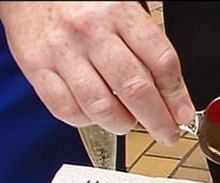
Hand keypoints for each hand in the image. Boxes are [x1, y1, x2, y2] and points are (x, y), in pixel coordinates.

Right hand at [0, 1, 193, 144]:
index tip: (182, 114)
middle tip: (167, 133)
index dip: (176, 95)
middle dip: (158, 120)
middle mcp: (91, 32)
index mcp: (121, 13)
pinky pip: (67, 110)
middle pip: (135, 89)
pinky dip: (86, 120)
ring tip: (128, 122)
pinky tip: (94, 114)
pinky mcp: (37, 68)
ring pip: (102, 107)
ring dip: (122, 124)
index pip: (161, 61)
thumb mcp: (123, 13)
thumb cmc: (83, 6)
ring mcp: (62, 51)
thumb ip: (147, 50)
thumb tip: (171, 96)